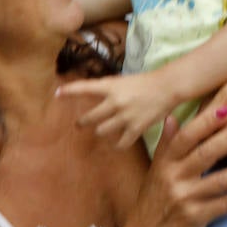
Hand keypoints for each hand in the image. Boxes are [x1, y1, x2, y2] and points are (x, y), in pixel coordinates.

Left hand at [59, 70, 176, 149]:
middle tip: (81, 124)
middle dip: (83, 123)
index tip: (57, 94)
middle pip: (89, 118)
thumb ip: (109, 90)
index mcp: (112, 87)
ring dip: (101, 131)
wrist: (168, 87)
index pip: (85, 88)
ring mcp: (125, 116)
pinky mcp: (135, 128)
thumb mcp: (124, 81)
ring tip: (103, 130)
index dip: (69, 91)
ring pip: (101, 132)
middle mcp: (115, 102)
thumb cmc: (146, 82)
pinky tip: (117, 143)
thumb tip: (92, 94)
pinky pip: (120, 144)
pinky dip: (117, 145)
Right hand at [116, 108, 226, 226]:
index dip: (205, 122)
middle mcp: (174, 177)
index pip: (186, 137)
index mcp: (166, 162)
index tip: (226, 108)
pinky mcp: (195, 217)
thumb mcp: (157, 170)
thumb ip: (167, 144)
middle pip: (205, 154)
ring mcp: (185, 198)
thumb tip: (171, 116)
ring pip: (220, 180)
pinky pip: (225, 205)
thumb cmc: (154, 198)